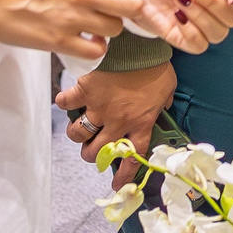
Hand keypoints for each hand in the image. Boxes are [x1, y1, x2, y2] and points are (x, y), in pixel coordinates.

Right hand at [0, 0, 159, 62]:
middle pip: (134, 5)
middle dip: (127, 9)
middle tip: (112, 10)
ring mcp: (73, 17)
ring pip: (116, 29)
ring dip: (107, 29)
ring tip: (91, 24)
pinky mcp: (60, 41)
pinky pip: (97, 51)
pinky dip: (93, 48)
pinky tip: (83, 40)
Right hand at [56, 61, 178, 181]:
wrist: (140, 47)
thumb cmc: (157, 66)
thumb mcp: (168, 89)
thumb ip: (163, 102)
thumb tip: (164, 106)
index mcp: (141, 125)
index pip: (132, 159)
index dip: (123, 175)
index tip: (116, 185)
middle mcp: (118, 123)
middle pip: (97, 153)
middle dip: (92, 155)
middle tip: (91, 148)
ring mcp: (99, 109)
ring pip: (78, 136)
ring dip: (77, 134)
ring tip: (79, 128)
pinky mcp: (84, 92)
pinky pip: (66, 103)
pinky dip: (64, 101)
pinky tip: (67, 99)